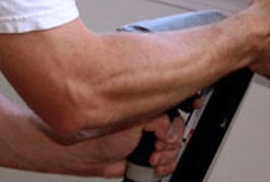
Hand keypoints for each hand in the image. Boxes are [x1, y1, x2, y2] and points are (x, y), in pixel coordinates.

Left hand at [62, 113, 185, 177]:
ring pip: (175, 145)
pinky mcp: (149, 156)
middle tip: (158, 144)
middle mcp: (150, 120)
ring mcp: (150, 139)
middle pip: (178, 127)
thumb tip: (170, 127)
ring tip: (152, 157)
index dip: (181, 112)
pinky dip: (166, 164)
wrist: (87, 155)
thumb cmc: (100, 132)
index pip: (173, 104)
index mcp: (147, 105)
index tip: (180, 120)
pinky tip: (154, 164)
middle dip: (172, 139)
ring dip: (168, 154)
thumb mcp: (134, 118)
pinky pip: (168, 160)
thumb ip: (157, 118)